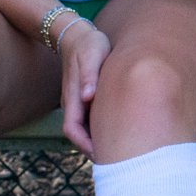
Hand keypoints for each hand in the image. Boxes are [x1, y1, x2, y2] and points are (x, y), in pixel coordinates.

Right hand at [56, 17, 110, 155]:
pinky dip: (103, 129)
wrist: (79, 35)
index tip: (102, 155)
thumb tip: (88, 96)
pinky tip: (122, 132)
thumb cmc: (88, 45)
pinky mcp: (87, 99)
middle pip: (79, 136)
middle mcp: (74, 104)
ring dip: (100, 140)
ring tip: (123, 150)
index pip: (72, 130)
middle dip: (94, 149)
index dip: (85, 145)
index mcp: (73, 98)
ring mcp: (80, 102)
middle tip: (118, 160)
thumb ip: (89, 76)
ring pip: (87, 129)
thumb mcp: (91, 55)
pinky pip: (93, 120)